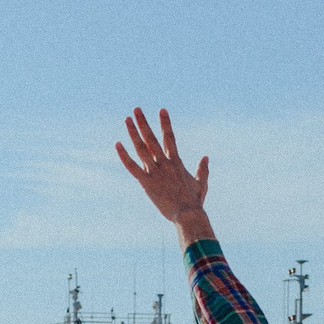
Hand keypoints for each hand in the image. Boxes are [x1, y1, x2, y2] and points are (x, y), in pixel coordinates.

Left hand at [116, 108, 213, 240]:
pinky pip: (133, 167)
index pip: (170, 138)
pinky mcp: (147, 182)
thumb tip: (206, 157)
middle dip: (144, 123)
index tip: (162, 110)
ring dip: (134, 133)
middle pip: (152, 138)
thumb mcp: (201, 184)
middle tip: (136, 109)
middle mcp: (165, 163)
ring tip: (127, 119)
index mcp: (176, 162)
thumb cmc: (194, 202)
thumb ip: (202, 170)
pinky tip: (118, 144)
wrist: (188, 214)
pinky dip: (124, 156)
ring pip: (142, 148)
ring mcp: (155, 172)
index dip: (165, 123)